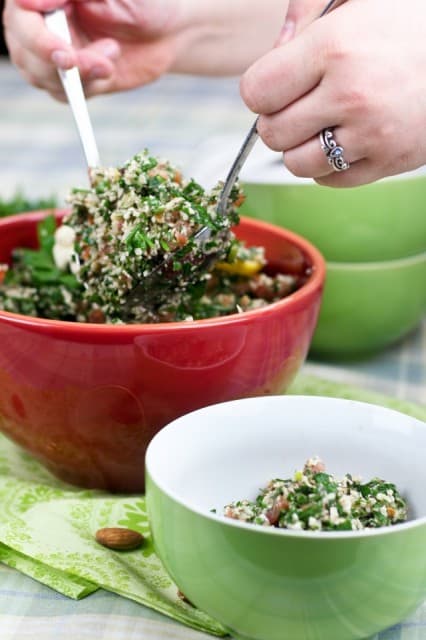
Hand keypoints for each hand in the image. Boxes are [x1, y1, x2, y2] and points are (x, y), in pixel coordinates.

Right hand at [4, 0, 285, 100]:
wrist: (166, 29)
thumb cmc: (140, 0)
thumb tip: (27, 1)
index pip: (21, 17)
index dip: (37, 38)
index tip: (63, 53)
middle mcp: (38, 23)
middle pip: (26, 52)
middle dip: (61, 63)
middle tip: (99, 64)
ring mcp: (50, 54)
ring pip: (43, 76)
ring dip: (79, 76)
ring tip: (111, 55)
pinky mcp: (69, 80)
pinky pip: (65, 94)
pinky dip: (88, 87)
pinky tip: (109, 69)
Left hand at [240, 0, 425, 186]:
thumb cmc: (411, 19)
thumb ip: (305, 10)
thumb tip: (273, 51)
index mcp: (336, 48)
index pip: (257, 92)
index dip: (261, 89)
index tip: (277, 84)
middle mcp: (352, 96)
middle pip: (271, 132)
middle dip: (277, 119)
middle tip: (300, 104)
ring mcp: (372, 135)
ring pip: (295, 163)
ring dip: (300, 146)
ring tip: (321, 123)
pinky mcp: (388, 163)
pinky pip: (329, 180)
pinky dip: (327, 165)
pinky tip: (343, 139)